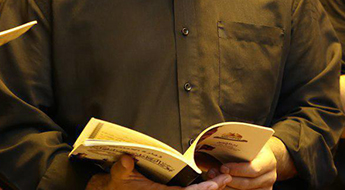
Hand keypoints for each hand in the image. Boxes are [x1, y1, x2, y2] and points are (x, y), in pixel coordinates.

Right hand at [87, 155, 231, 189]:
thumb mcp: (117, 176)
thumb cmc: (117, 184)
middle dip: (211, 188)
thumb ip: (122, 169)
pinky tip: (211, 178)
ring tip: (224, 177)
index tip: (214, 185)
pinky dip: (201, 186)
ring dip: (209, 186)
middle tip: (227, 178)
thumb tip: (127, 159)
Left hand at [219, 141, 277, 189]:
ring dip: (227, 187)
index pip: (253, 169)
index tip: (222, 168)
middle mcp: (270, 176)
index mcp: (268, 161)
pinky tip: (222, 185)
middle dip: (228, 180)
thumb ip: (237, 148)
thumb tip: (216, 149)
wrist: (262, 156)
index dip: (237, 170)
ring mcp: (266, 187)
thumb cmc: (251, 148)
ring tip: (215, 179)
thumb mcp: (248, 144)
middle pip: (247, 183)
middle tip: (213, 174)